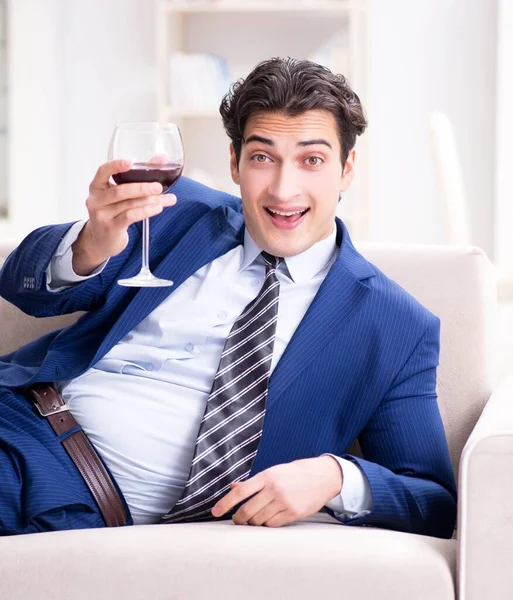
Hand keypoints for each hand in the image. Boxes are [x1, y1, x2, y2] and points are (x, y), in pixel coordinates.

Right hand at [71, 159, 176, 274]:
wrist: (101, 239)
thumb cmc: (114, 212)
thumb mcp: (120, 194)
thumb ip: (138, 176)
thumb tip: (162, 160)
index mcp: (97, 186)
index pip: (103, 171)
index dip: (116, 166)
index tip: (131, 163)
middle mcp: (96, 199)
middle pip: (120, 191)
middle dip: (142, 188)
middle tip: (159, 186)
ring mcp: (102, 215)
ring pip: (129, 205)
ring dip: (151, 201)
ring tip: (168, 199)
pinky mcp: (111, 227)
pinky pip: (130, 216)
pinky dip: (146, 211)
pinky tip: (157, 208)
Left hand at [211, 456, 342, 527]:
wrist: (322, 476)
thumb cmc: (296, 473)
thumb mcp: (274, 472)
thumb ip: (253, 482)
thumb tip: (233, 487)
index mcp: (267, 476)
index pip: (240, 492)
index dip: (225, 503)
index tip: (215, 512)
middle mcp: (274, 489)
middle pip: (246, 511)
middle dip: (239, 518)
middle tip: (238, 519)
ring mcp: (284, 502)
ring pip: (258, 521)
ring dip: (254, 521)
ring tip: (257, 516)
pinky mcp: (293, 513)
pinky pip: (272, 525)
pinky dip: (267, 524)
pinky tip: (270, 517)